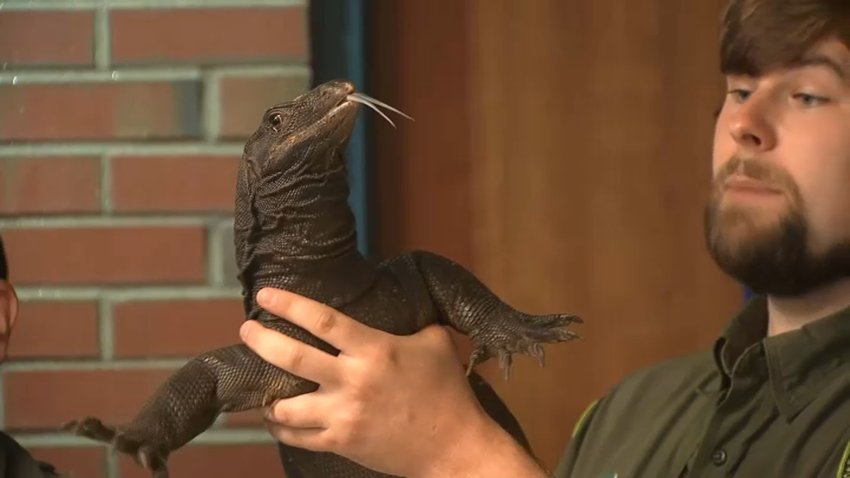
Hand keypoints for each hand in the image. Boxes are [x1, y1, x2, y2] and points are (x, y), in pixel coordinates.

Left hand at [239, 287, 506, 476]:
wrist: (453, 448)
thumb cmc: (448, 392)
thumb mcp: (435, 344)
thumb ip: (413, 321)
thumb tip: (400, 300)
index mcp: (375, 351)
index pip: (323, 321)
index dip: (289, 305)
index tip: (266, 295)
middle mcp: (353, 382)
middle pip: (292, 357)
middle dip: (261, 340)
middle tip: (247, 329)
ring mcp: (344, 416)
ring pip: (285, 405)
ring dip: (265, 394)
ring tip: (258, 384)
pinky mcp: (341, 444)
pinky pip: (297, 436)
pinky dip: (280, 425)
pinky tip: (276, 416)